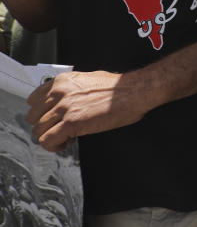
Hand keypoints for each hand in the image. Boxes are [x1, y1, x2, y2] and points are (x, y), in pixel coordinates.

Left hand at [25, 70, 147, 151]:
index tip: (52, 118)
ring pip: (38, 131)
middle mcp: (59, 93)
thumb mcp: (89, 80)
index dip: (43, 113)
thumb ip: (72, 89)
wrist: (134, 91)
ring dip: (51, 137)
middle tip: (61, 129)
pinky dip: (54, 146)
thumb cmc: (119, 88)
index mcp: (63, 81)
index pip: (33, 100)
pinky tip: (67, 143)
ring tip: (66, 137)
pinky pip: (47, 140)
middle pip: (33, 117)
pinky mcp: (72, 123)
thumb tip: (69, 100)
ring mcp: (64, 108)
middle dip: (46, 126)